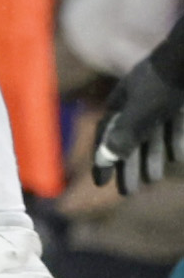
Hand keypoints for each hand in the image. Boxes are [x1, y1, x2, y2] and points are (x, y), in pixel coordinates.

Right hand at [96, 52, 183, 189]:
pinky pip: (174, 124)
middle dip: (129, 166)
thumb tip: (103, 159)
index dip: (102, 161)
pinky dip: (174, 141)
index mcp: (119, 103)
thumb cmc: (163, 85)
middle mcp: (137, 101)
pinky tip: (177, 157)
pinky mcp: (181, 98)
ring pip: (152, 135)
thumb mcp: (139, 115)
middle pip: (129, 139)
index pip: (105, 137)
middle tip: (129, 192)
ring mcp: (162, 99)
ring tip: (153, 180)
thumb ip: (122, 137)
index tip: (101, 184)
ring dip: (151, 158)